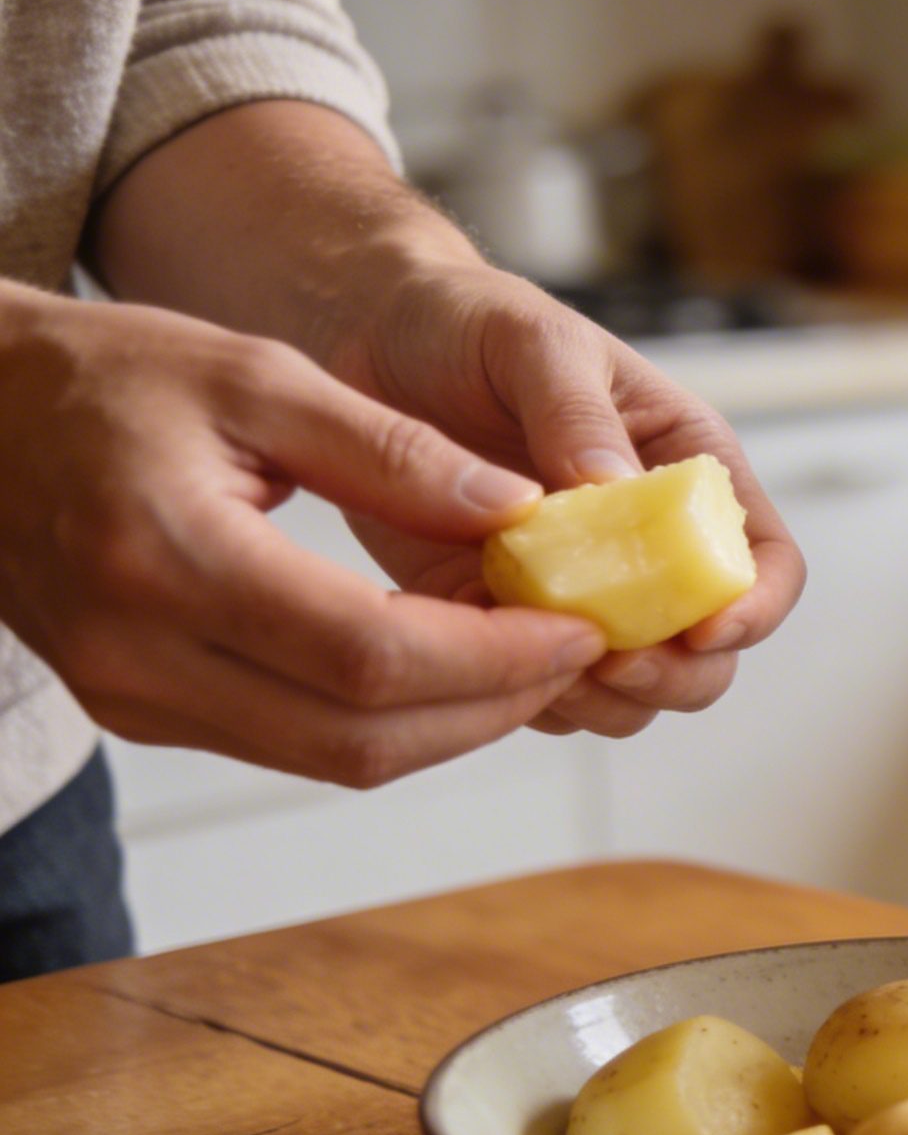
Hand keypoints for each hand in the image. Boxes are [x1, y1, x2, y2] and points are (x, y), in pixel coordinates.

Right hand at [0, 282, 606, 785]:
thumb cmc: (101, 378)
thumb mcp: (254, 374)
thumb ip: (391, 448)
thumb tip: (518, 511)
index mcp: (166, 555)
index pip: (371, 653)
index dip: (494, 658)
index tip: (578, 627)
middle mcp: (139, 652)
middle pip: (361, 736)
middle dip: (491, 706)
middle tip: (572, 652)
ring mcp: (130, 697)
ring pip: (332, 760)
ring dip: (449, 724)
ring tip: (526, 659)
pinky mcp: (137, 711)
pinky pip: (289, 743)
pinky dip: (382, 716)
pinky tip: (443, 665)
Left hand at [321, 259, 803, 737]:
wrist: (370, 338)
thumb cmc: (471, 321)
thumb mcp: (534, 341)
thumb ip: (578, 415)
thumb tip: (618, 489)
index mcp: (686, 469)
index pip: (765, 560)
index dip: (754, 608)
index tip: (703, 630)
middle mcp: (649, 542)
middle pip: (710, 652)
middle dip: (674, 675)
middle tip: (610, 661)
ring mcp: (583, 589)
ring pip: (634, 691)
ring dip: (602, 700)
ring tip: (542, 663)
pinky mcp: (509, 617)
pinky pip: (543, 690)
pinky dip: (526, 696)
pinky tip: (481, 656)